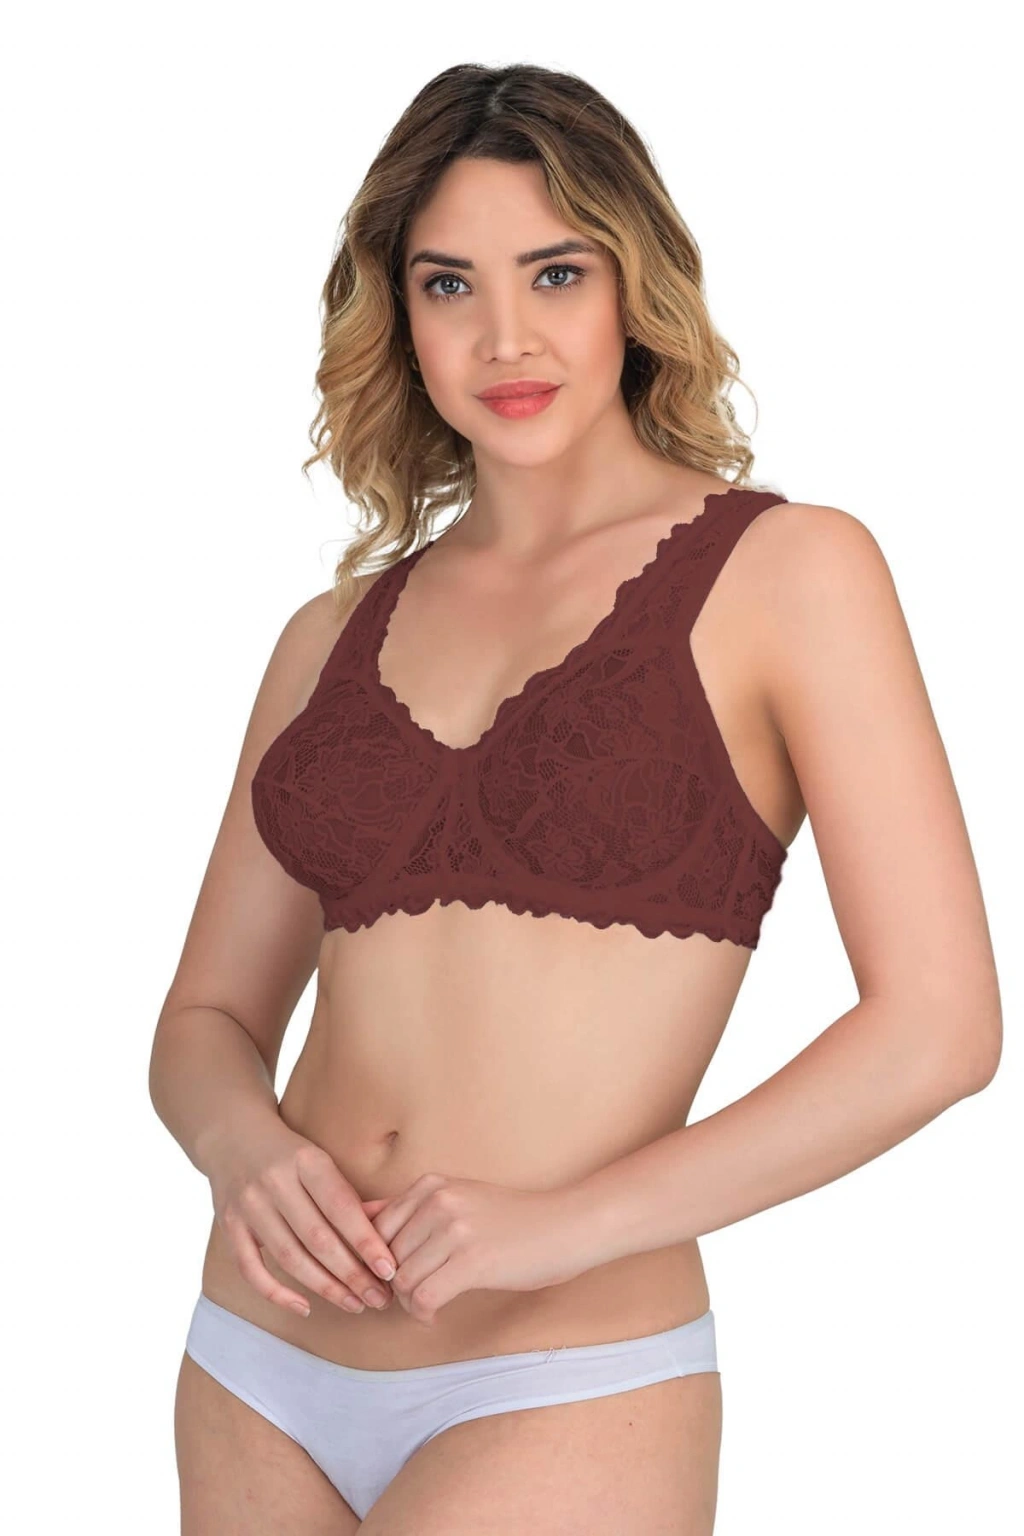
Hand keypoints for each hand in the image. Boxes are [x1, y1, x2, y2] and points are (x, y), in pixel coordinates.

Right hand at [207, 1116, 398, 1316]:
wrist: (233, 1135)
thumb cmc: (290, 1155)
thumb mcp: (320, 1161)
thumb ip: (348, 1196)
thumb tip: (390, 1230)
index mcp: (306, 1160)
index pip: (341, 1207)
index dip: (366, 1242)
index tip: (389, 1270)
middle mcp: (275, 1182)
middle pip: (317, 1238)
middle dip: (352, 1274)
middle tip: (379, 1298)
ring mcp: (249, 1205)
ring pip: (289, 1257)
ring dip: (325, 1287)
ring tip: (354, 1303)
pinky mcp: (229, 1225)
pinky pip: (251, 1269)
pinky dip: (277, 1293)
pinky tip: (304, 1306)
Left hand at [359, 1173, 596, 1326]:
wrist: (565, 1226)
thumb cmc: (513, 1218)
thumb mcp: (458, 1199)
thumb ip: (410, 1207)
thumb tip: (359, 1215)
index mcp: (431, 1184)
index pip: (376, 1228)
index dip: (379, 1260)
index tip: (395, 1276)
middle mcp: (437, 1201)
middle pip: (386, 1257)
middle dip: (393, 1284)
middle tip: (415, 1296)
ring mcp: (454, 1229)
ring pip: (401, 1281)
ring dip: (409, 1302)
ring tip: (428, 1305)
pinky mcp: (471, 1260)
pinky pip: (423, 1298)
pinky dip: (423, 1314)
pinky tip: (436, 1315)